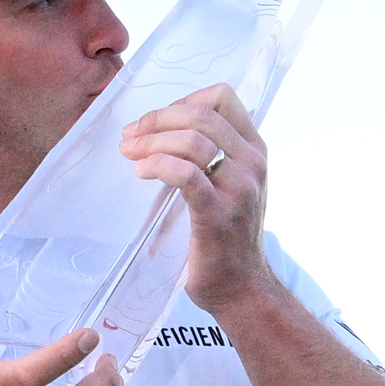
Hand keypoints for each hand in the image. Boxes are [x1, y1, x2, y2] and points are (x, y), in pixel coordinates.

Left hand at [119, 83, 282, 311]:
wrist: (241, 287)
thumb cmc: (227, 237)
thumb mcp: (231, 186)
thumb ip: (213, 156)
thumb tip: (164, 129)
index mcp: (255, 150)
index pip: (223, 97)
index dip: (183, 101)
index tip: (157, 122)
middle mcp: (253, 163)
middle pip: (202, 114)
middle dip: (158, 119)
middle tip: (131, 136)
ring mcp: (239, 188)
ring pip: (192, 139)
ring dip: (151, 141)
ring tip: (130, 154)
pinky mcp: (218, 213)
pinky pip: (185, 173)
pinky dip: (157, 165)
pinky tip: (141, 172)